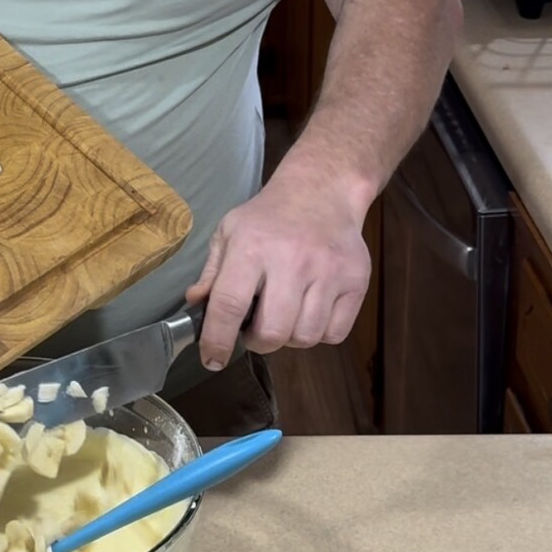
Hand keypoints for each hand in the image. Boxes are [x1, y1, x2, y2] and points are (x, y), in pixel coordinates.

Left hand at [187, 170, 371, 368]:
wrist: (322, 191)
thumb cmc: (269, 218)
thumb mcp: (229, 233)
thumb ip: (211, 272)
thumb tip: (196, 306)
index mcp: (252, 247)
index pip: (230, 306)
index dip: (217, 340)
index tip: (212, 359)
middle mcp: (292, 260)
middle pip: (272, 333)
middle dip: (258, 342)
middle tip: (255, 328)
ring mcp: (328, 271)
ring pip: (305, 338)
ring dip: (289, 337)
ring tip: (284, 313)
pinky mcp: (356, 281)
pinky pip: (334, 333)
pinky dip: (319, 332)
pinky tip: (310, 309)